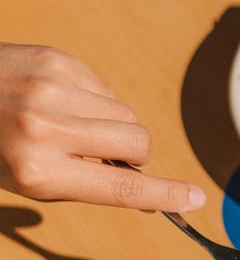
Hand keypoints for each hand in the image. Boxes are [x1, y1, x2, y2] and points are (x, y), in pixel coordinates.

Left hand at [0, 43, 205, 210]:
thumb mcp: (23, 181)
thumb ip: (81, 184)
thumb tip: (140, 186)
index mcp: (37, 171)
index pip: (120, 189)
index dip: (165, 194)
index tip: (196, 198)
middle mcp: (47, 130)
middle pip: (138, 143)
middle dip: (134, 155)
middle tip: (105, 159)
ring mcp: (52, 90)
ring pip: (124, 114)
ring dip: (111, 125)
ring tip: (69, 125)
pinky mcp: (56, 61)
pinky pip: (103, 88)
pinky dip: (92, 100)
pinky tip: (57, 100)